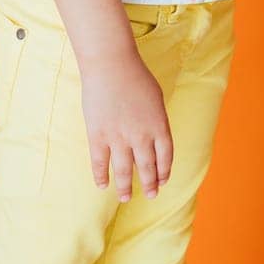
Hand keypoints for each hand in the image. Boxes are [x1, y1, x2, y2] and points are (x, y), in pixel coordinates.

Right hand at [79, 52, 172, 202]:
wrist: (111, 65)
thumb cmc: (136, 76)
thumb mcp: (156, 98)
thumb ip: (156, 120)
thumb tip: (154, 138)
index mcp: (159, 126)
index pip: (165, 157)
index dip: (164, 171)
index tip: (162, 181)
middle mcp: (141, 136)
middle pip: (147, 167)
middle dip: (149, 184)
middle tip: (150, 195)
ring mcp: (119, 138)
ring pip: (124, 171)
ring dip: (126, 187)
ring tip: (126, 198)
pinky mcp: (98, 136)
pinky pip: (100, 163)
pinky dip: (101, 176)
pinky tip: (103, 185)